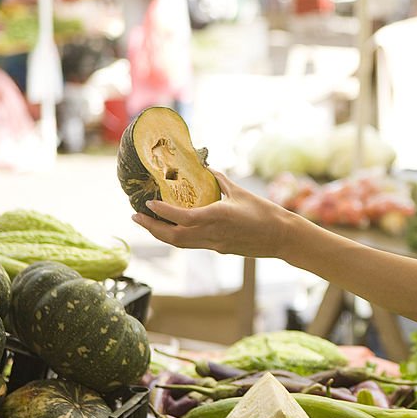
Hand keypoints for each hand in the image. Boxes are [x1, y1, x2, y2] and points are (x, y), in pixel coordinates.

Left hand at [131, 170, 293, 258]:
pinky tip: (174, 229)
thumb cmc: (264, 212)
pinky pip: (193, 244)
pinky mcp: (219, 249)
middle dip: (151, 228)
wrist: (281, 237)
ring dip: (161, 235)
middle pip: (173, 237)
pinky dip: (178, 237)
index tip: (147, 203)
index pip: (180, 217)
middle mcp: (211, 233)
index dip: (161, 211)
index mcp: (216, 217)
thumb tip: (208, 168)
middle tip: (136, 217)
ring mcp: (214, 244)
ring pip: (180, 244)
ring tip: (148, 224)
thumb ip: (220, 181)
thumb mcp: (241, 192)